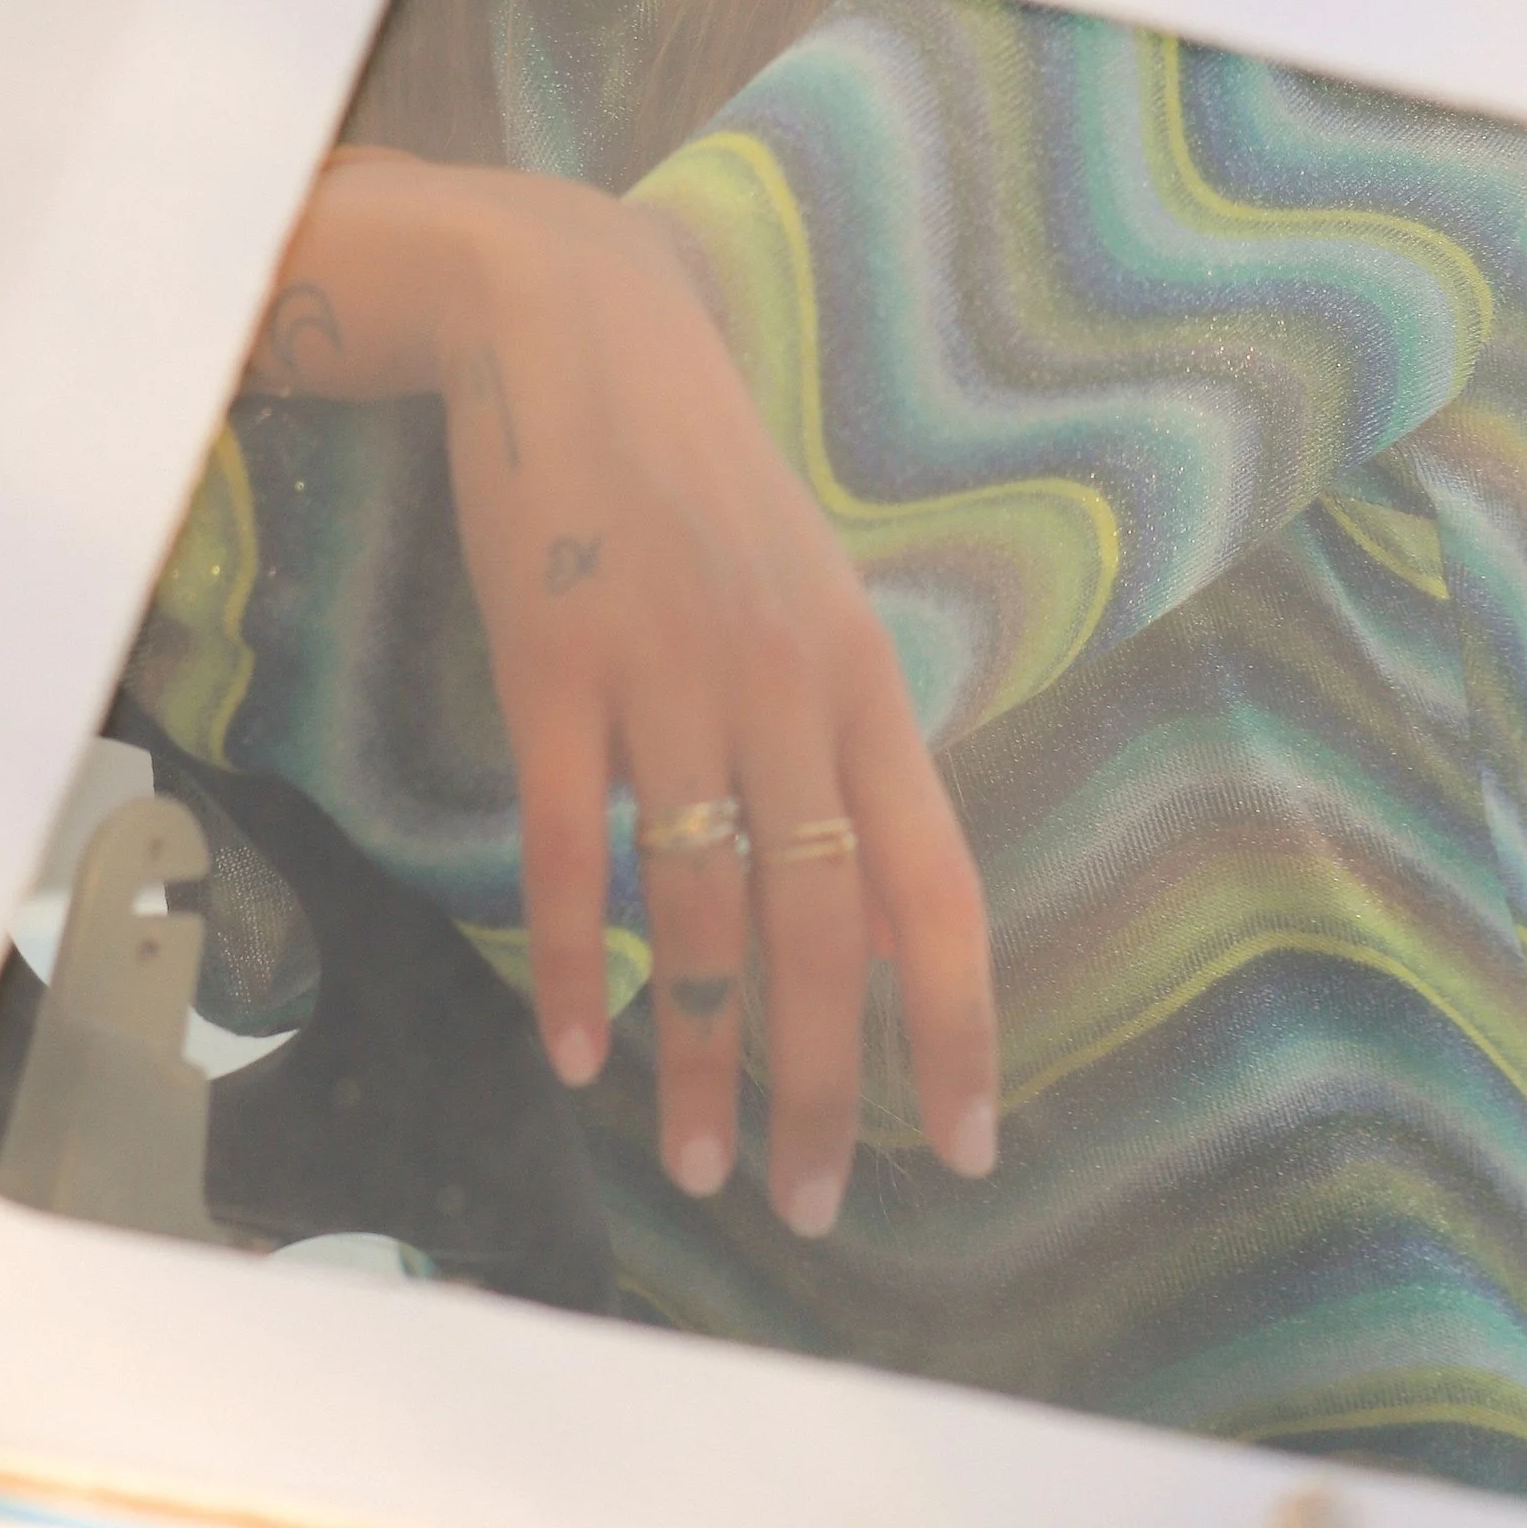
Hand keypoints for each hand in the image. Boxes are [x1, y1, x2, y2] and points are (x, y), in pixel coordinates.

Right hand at [244, 152, 997, 1236]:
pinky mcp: (556, 661)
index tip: (969, 1148)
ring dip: (701, 1055)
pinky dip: (578, 960)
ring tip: (694, 1158)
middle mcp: (786, 687)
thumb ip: (842, 742)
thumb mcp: (807, 595)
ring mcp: (671, 674)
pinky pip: (574, 846)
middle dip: (823, 1087)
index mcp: (863, 677)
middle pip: (825, 932)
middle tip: (804, 1205)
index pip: (940, 886)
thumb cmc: (695, 473)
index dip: (961, 1026)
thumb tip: (880, 908)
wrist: (576, 322)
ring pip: (704, 910)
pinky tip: (576, 1046)